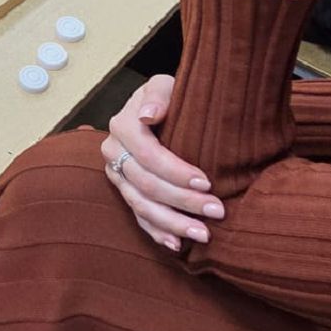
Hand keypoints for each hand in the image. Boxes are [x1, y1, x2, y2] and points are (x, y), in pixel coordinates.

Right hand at [100, 76, 223, 251]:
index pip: (148, 156)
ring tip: (203, 234)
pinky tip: (176, 245)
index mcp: (123, 125)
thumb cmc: (170, 96)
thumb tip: (147, 115)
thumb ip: (158, 95)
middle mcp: (113, 151)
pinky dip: (157, 232)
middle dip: (183, 201)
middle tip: (216, 211)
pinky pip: (138, 217)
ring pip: (141, 206)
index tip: (207, 183)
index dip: (176, 172)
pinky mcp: (124, 191)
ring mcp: (117, 175)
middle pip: (146, 185)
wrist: (162, 108)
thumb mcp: (165, 85)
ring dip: (173, 223)